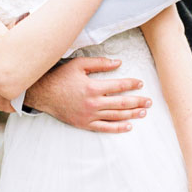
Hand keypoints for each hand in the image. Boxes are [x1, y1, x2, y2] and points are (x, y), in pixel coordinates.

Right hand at [24, 57, 151, 131]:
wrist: (42, 94)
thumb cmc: (60, 77)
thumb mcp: (79, 64)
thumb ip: (99, 63)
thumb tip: (118, 63)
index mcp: (93, 87)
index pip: (119, 86)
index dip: (132, 84)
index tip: (140, 83)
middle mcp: (93, 103)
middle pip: (121, 103)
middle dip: (138, 102)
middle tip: (149, 102)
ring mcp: (89, 115)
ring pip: (116, 116)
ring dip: (132, 114)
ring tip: (143, 112)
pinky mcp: (84, 124)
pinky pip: (104, 128)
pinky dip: (117, 128)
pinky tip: (129, 126)